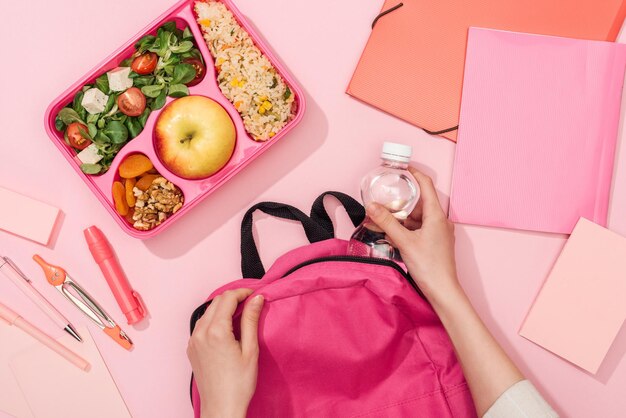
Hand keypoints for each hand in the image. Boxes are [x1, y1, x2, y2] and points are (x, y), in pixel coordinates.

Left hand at [187, 288, 264, 417]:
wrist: (222, 407)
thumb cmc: (239, 383)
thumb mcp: (250, 349)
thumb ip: (251, 320)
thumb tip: (256, 299)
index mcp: (216, 331)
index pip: (228, 298)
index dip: (243, 292)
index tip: (255, 295)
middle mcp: (200, 333)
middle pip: (216, 302)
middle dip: (233, 298)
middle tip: (250, 303)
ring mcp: (193, 341)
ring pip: (208, 312)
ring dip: (223, 308)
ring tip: (240, 315)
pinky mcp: (192, 348)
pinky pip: (202, 325)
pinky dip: (214, 319)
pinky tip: (227, 328)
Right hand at [366, 167, 459, 305]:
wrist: (443, 291)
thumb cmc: (429, 266)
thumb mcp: (404, 242)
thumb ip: (386, 222)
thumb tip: (371, 205)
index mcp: (437, 215)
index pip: (426, 185)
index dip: (413, 173)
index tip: (400, 168)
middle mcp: (440, 220)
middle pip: (419, 201)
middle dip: (401, 198)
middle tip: (384, 193)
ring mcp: (438, 232)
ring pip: (417, 216)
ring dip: (400, 215)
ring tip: (381, 215)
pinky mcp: (434, 242)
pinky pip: (418, 228)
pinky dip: (404, 227)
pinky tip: (390, 231)